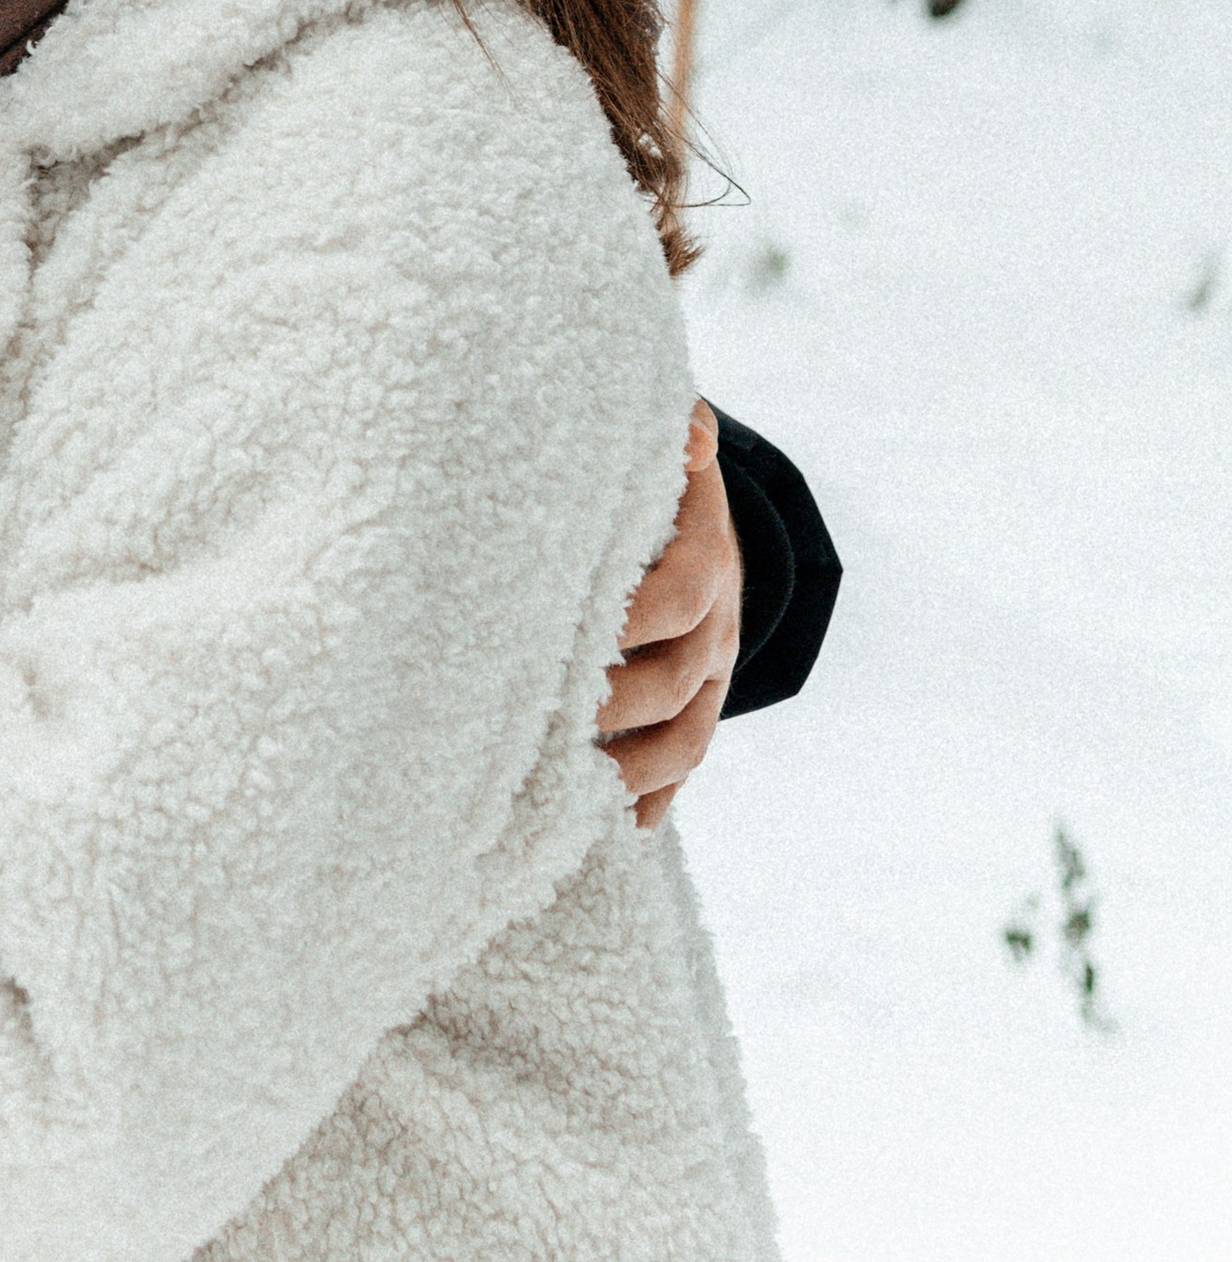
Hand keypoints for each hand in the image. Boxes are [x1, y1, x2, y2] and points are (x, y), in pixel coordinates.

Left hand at [599, 403, 741, 830]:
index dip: (632, 616)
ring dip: (630, 774)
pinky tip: (598, 835)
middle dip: (617, 706)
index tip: (569, 632)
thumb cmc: (658, 493)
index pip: (680, 596)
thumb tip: (691, 426)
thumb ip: (676, 439)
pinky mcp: (689, 724)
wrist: (703, 539)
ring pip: (684, 746)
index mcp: (705, 564)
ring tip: (568, 793)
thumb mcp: (672, 460)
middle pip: (678, 685)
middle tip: (549, 721)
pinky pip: (677, 779)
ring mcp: (707, 686)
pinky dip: (643, 809)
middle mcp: (714, 634)